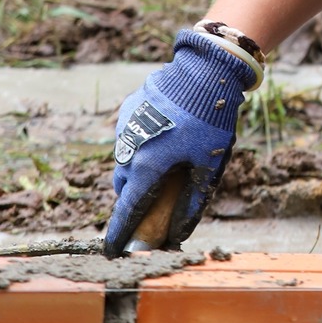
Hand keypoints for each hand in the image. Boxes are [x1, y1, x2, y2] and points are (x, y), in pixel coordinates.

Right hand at [104, 31, 255, 257]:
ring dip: (136, 170)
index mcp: (147, 167)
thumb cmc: (209, 121)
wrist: (204, 72)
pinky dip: (140, 145)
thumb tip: (179, 233)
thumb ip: (192, 202)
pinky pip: (129, 137)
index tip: (112, 250)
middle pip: (123, 186)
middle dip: (132, 199)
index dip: (119, 233)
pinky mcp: (128, 109)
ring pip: (124, 160)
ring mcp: (126, 127)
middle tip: (151, 203)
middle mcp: (129, 148)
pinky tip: (164, 138)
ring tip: (162, 167)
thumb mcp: (207, 166)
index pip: (128, 210)